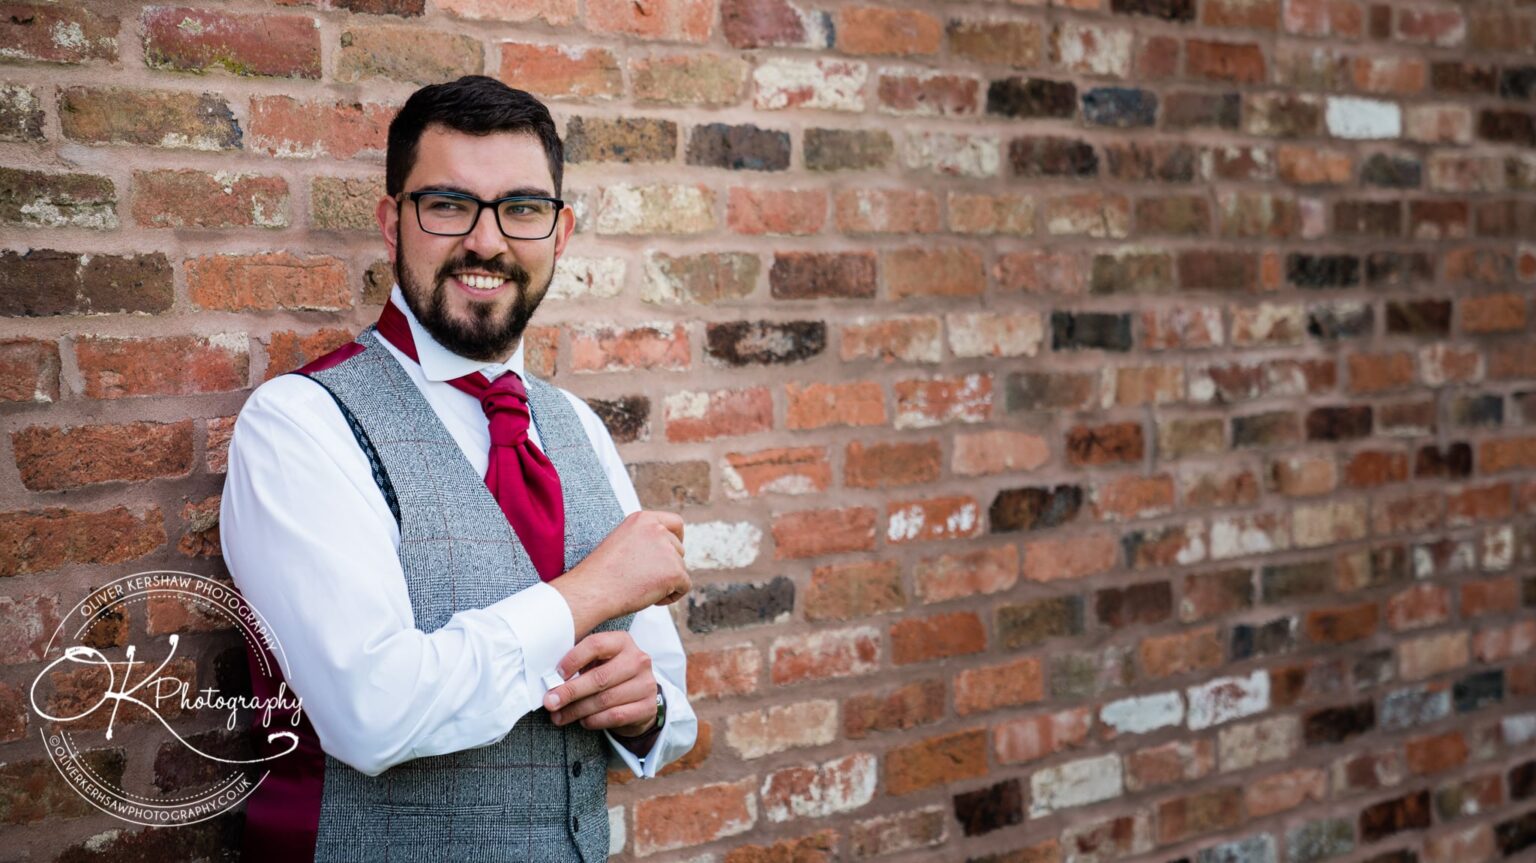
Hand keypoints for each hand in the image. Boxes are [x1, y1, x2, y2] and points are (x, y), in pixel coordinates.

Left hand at [544, 632, 656, 735]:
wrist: (639, 697)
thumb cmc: (610, 675)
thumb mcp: (598, 662)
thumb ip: (579, 665)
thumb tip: (552, 681)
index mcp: (622, 642)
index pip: (596, 645)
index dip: (573, 659)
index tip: (556, 675)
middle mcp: (638, 660)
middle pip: (599, 677)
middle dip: (570, 692)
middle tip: (550, 702)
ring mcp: (646, 684)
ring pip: (604, 700)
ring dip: (577, 710)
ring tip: (559, 716)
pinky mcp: (648, 707)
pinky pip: (614, 716)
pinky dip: (593, 720)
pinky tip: (582, 721)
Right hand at [554, 511, 689, 635]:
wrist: (593, 590)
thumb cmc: (601, 573)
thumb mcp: (622, 542)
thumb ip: (644, 540)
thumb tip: (664, 552)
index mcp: (643, 519)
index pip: (675, 523)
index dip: (678, 538)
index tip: (673, 552)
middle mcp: (658, 530)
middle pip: (678, 550)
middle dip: (667, 567)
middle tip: (642, 580)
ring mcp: (668, 550)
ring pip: (680, 570)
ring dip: (666, 582)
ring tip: (640, 588)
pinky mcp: (675, 571)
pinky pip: (684, 587)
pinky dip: (671, 596)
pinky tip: (651, 599)